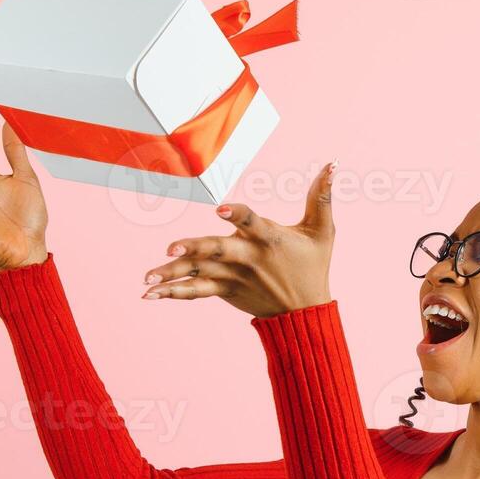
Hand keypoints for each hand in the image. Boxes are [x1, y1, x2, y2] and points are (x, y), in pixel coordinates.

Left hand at [141, 163, 335, 317]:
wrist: (304, 314)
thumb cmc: (314, 267)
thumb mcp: (323, 231)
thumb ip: (322, 196)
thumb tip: (332, 163)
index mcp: (269, 239)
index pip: (252, 222)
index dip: (238, 215)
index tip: (221, 209)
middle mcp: (248, 258)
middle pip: (217, 251)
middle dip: (193, 249)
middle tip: (169, 248)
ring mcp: (233, 277)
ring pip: (200, 273)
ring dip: (172, 274)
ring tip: (147, 278)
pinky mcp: (224, 291)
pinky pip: (196, 291)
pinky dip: (174, 293)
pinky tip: (150, 295)